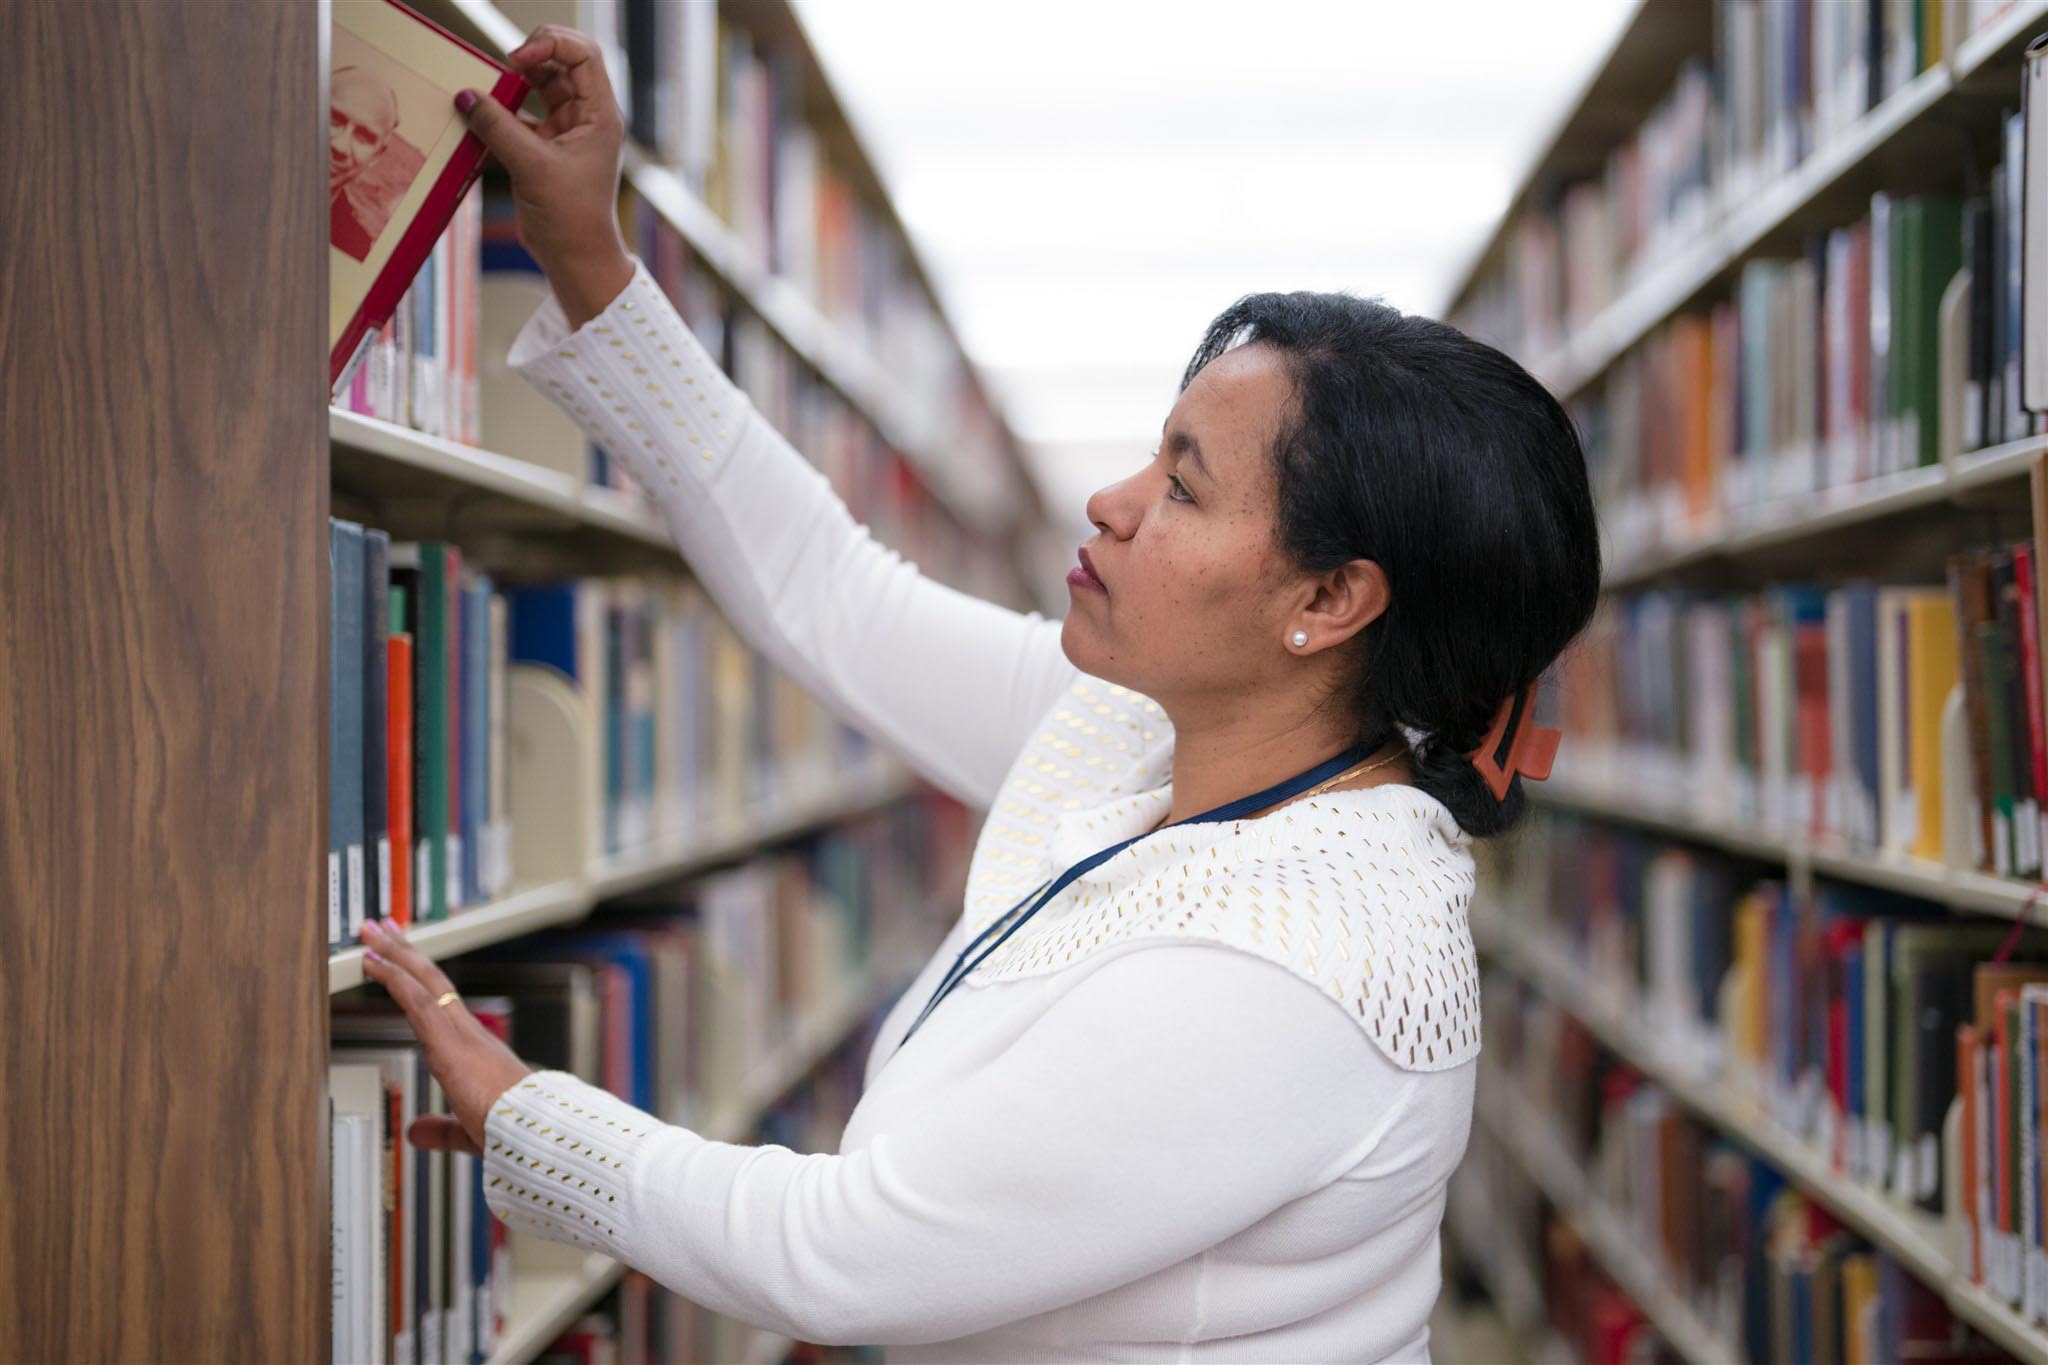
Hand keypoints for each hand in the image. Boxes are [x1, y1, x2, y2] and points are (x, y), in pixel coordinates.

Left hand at [359, 917, 533, 1155]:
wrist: (535, 1134)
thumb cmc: (513, 1132)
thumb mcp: (466, 1129)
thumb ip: (439, 1129)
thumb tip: (416, 1131)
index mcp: (474, 1049)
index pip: (441, 1003)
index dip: (419, 978)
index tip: (400, 957)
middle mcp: (468, 1032)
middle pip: (431, 980)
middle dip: (405, 952)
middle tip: (382, 927)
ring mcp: (460, 1034)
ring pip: (423, 982)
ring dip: (394, 955)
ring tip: (372, 932)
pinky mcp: (449, 1043)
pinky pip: (417, 1001)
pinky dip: (394, 979)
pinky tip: (375, 963)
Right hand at [455, 25, 634, 327]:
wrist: (575, 258)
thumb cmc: (572, 218)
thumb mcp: (532, 167)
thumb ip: (497, 127)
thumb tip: (466, 96)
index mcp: (600, 114)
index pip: (582, 55)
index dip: (550, 44)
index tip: (518, 59)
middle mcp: (587, 117)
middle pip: (562, 62)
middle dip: (532, 56)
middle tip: (504, 65)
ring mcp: (567, 130)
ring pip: (541, 86)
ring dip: (514, 82)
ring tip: (489, 89)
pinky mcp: (546, 147)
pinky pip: (522, 114)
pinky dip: (502, 111)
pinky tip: (482, 116)